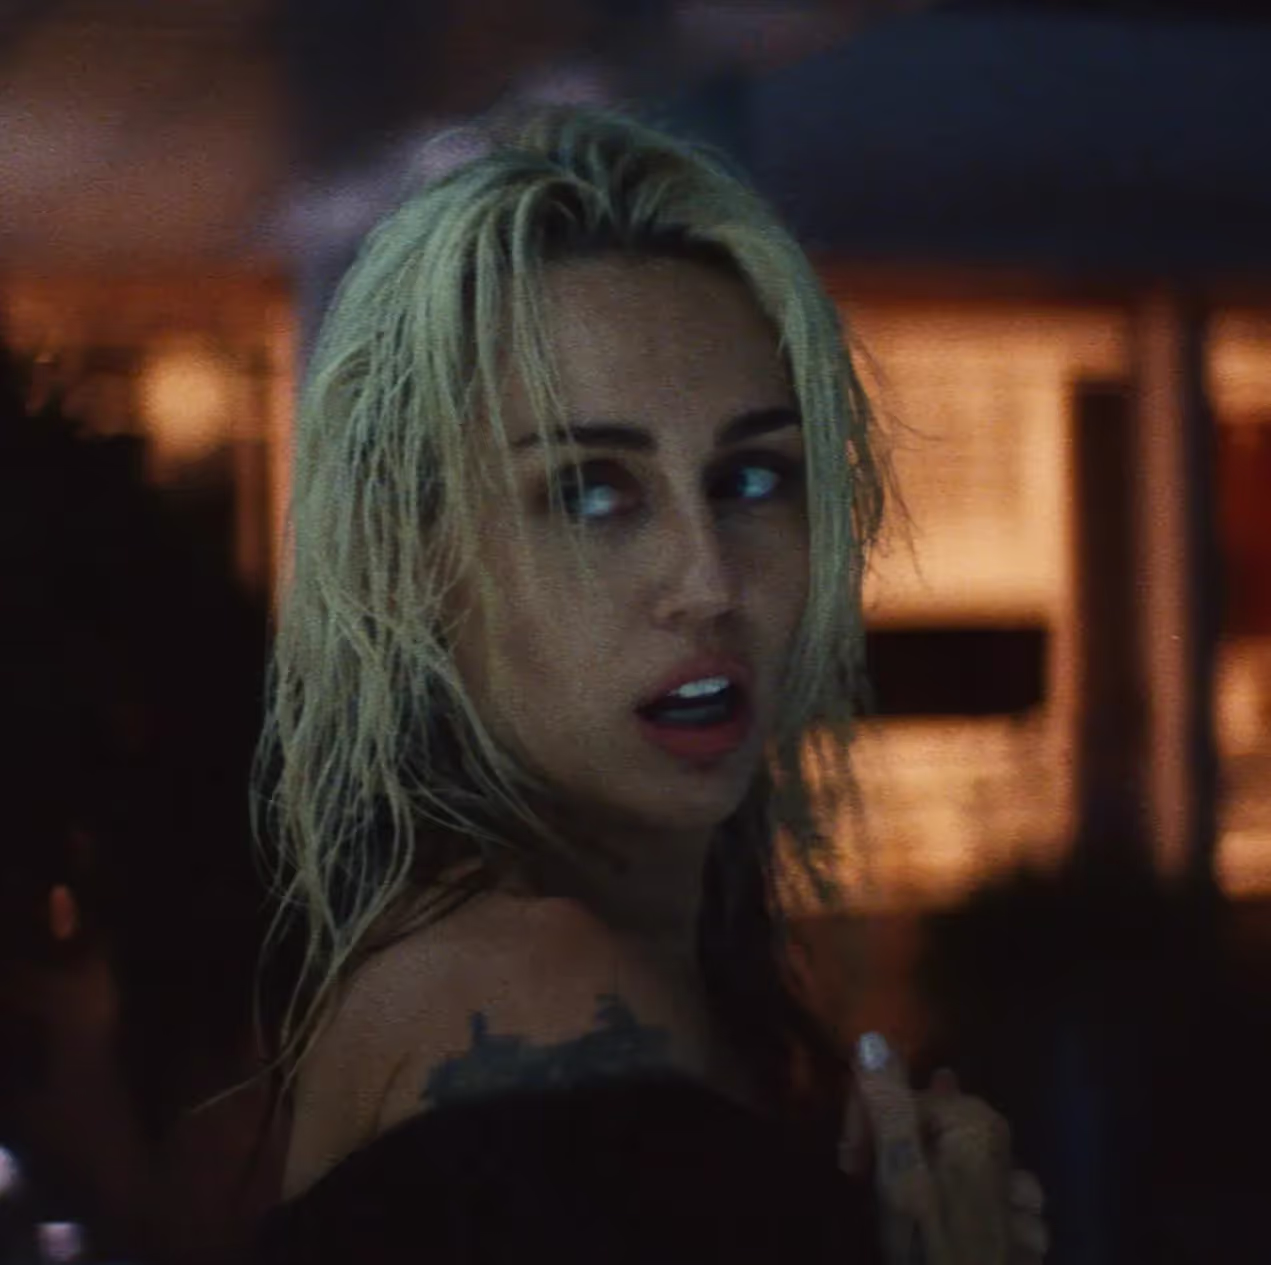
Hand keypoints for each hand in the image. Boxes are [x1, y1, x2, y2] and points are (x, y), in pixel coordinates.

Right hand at [839, 1032, 1048, 1264]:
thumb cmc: (932, 1252)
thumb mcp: (899, 1179)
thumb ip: (887, 1106)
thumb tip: (872, 1036)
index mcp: (974, 1123)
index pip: (901, 1094)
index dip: (864, 1122)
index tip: (847, 1165)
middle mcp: (1003, 1147)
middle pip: (929, 1124)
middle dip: (892, 1147)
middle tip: (866, 1187)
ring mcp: (1018, 1196)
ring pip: (954, 1162)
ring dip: (924, 1177)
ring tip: (904, 1209)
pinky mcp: (1020, 1238)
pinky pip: (982, 1204)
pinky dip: (956, 1209)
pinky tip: (947, 1233)